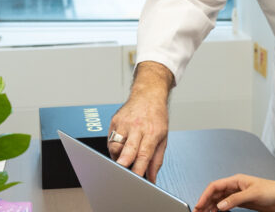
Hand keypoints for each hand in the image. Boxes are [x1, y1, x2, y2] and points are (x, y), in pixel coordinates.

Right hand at [108, 61, 172, 182]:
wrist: (148, 94)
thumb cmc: (157, 116)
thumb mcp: (163, 137)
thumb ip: (156, 160)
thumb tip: (152, 179)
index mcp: (152, 132)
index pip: (144, 154)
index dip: (138, 169)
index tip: (135, 180)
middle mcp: (137, 127)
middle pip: (127, 149)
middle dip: (123, 163)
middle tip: (120, 174)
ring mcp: (124, 123)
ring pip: (115, 146)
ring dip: (117, 157)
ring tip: (124, 159)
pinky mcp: (114, 120)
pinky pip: (110, 140)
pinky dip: (114, 148)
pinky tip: (121, 148)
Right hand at [193, 174, 274, 211]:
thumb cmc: (271, 190)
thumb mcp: (253, 194)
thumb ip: (235, 199)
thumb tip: (220, 205)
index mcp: (235, 180)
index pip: (215, 186)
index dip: (205, 195)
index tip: (199, 205)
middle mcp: (234, 186)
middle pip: (215, 193)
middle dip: (205, 201)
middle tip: (198, 211)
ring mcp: (237, 194)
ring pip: (219, 199)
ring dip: (210, 206)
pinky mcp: (241, 202)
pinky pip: (225, 204)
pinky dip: (218, 209)